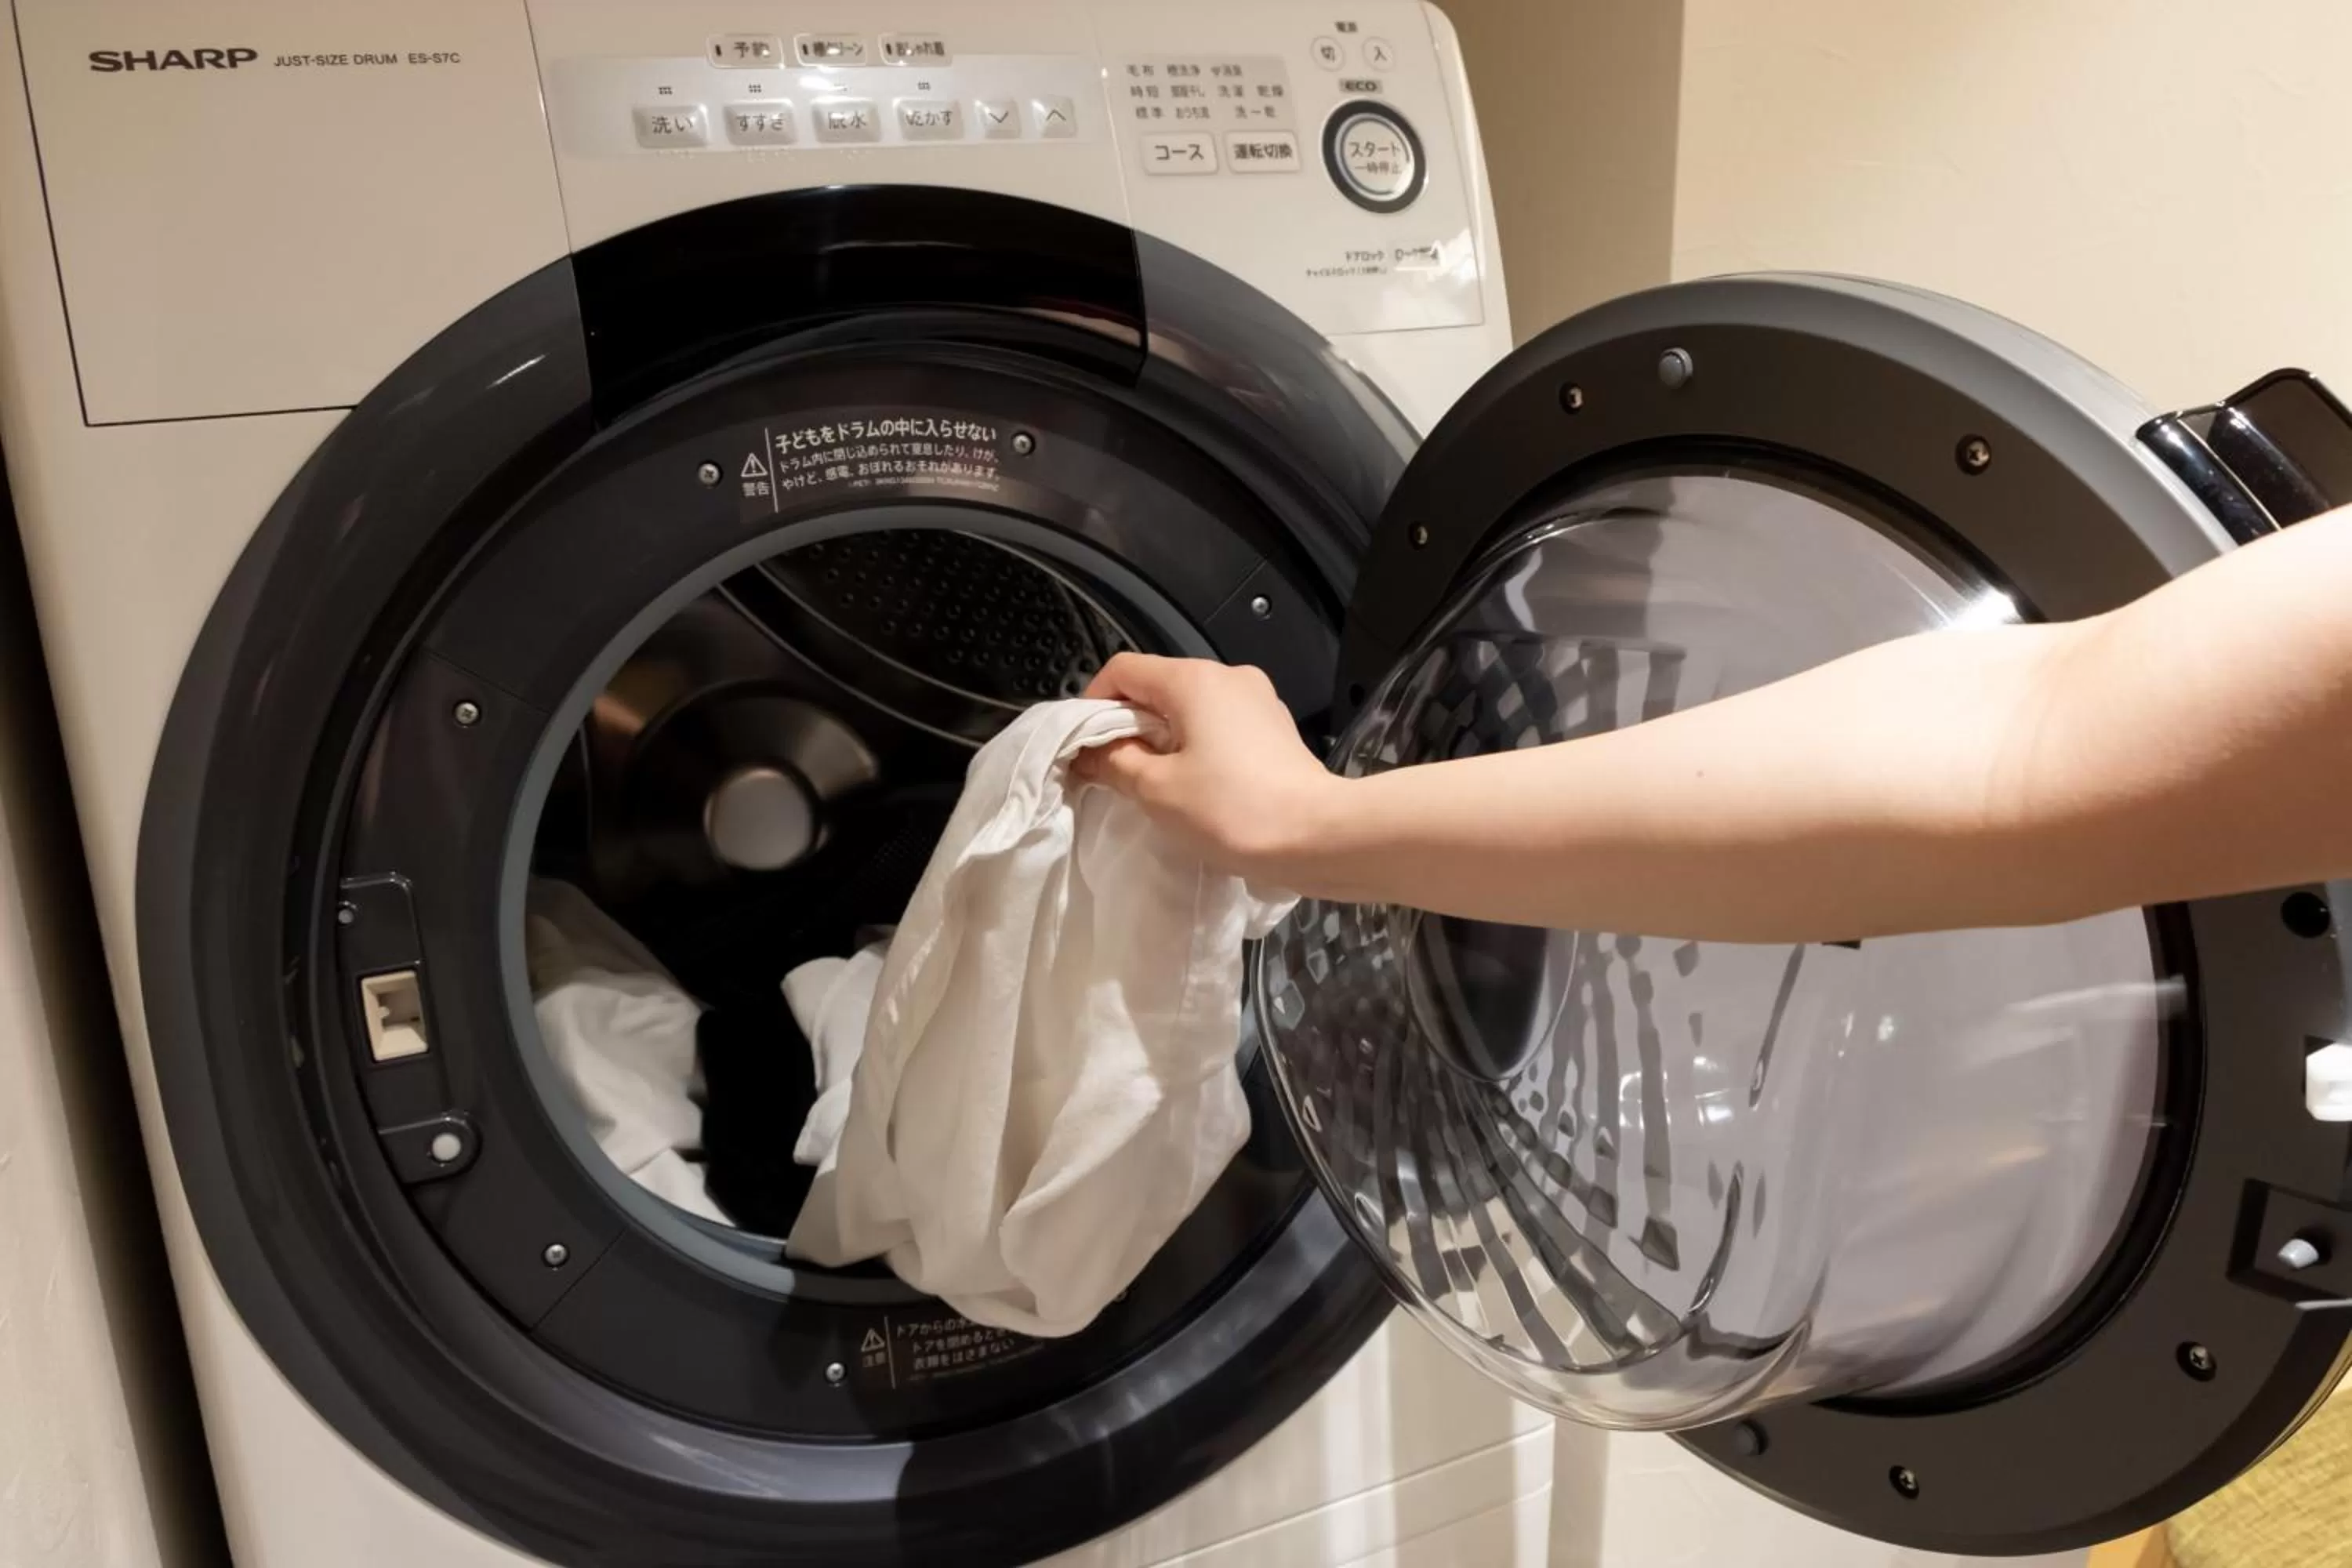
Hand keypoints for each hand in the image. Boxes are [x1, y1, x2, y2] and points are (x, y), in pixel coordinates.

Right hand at [1073, 653, 1343, 882]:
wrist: (1319, 836)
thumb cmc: (1232, 810)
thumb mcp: (1157, 790)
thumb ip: (1115, 762)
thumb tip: (1089, 752)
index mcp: (1194, 679)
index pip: (1123, 670)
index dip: (1093, 704)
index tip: (1084, 747)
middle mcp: (1229, 677)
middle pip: (1158, 686)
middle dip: (1129, 725)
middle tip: (1115, 772)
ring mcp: (1259, 701)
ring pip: (1191, 708)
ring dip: (1164, 739)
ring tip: (1157, 785)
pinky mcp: (1276, 730)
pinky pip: (1221, 726)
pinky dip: (1198, 747)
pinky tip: (1198, 788)